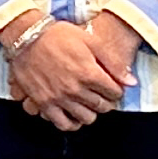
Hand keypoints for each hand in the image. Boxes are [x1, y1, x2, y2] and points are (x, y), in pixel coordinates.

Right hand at [2, 13, 132, 131]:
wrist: (26, 37)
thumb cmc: (58, 35)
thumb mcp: (90, 40)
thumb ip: (112, 62)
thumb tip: (131, 82)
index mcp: (89, 73)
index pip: (114, 93)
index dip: (117, 90)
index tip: (113, 87)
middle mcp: (76, 89)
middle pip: (102, 106)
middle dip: (107, 102)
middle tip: (103, 96)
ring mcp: (59, 98)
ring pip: (86, 118)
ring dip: (91, 112)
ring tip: (88, 105)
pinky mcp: (44, 103)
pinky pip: (63, 123)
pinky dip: (72, 123)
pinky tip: (73, 116)